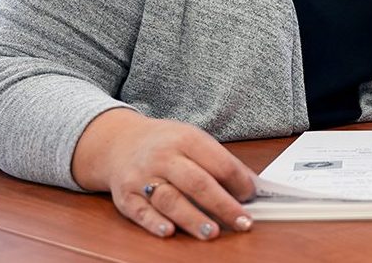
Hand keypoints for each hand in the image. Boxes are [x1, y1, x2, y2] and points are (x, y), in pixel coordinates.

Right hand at [71, 108, 256, 238]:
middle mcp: (163, 157)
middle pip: (197, 182)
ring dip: (192, 218)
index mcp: (186, 139)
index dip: (238, 181)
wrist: (120, 142)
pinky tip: (169, 232)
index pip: (218, 162)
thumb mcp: (193, 140)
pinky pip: (140, 212)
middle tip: (242, 222)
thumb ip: (219, 161)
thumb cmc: (165, 144)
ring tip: (212, 232)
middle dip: (222, 205)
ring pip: (170, 199)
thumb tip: (249, 185)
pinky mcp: (126, 196)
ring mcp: (142, 177)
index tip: (251, 196)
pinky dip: (154, 223)